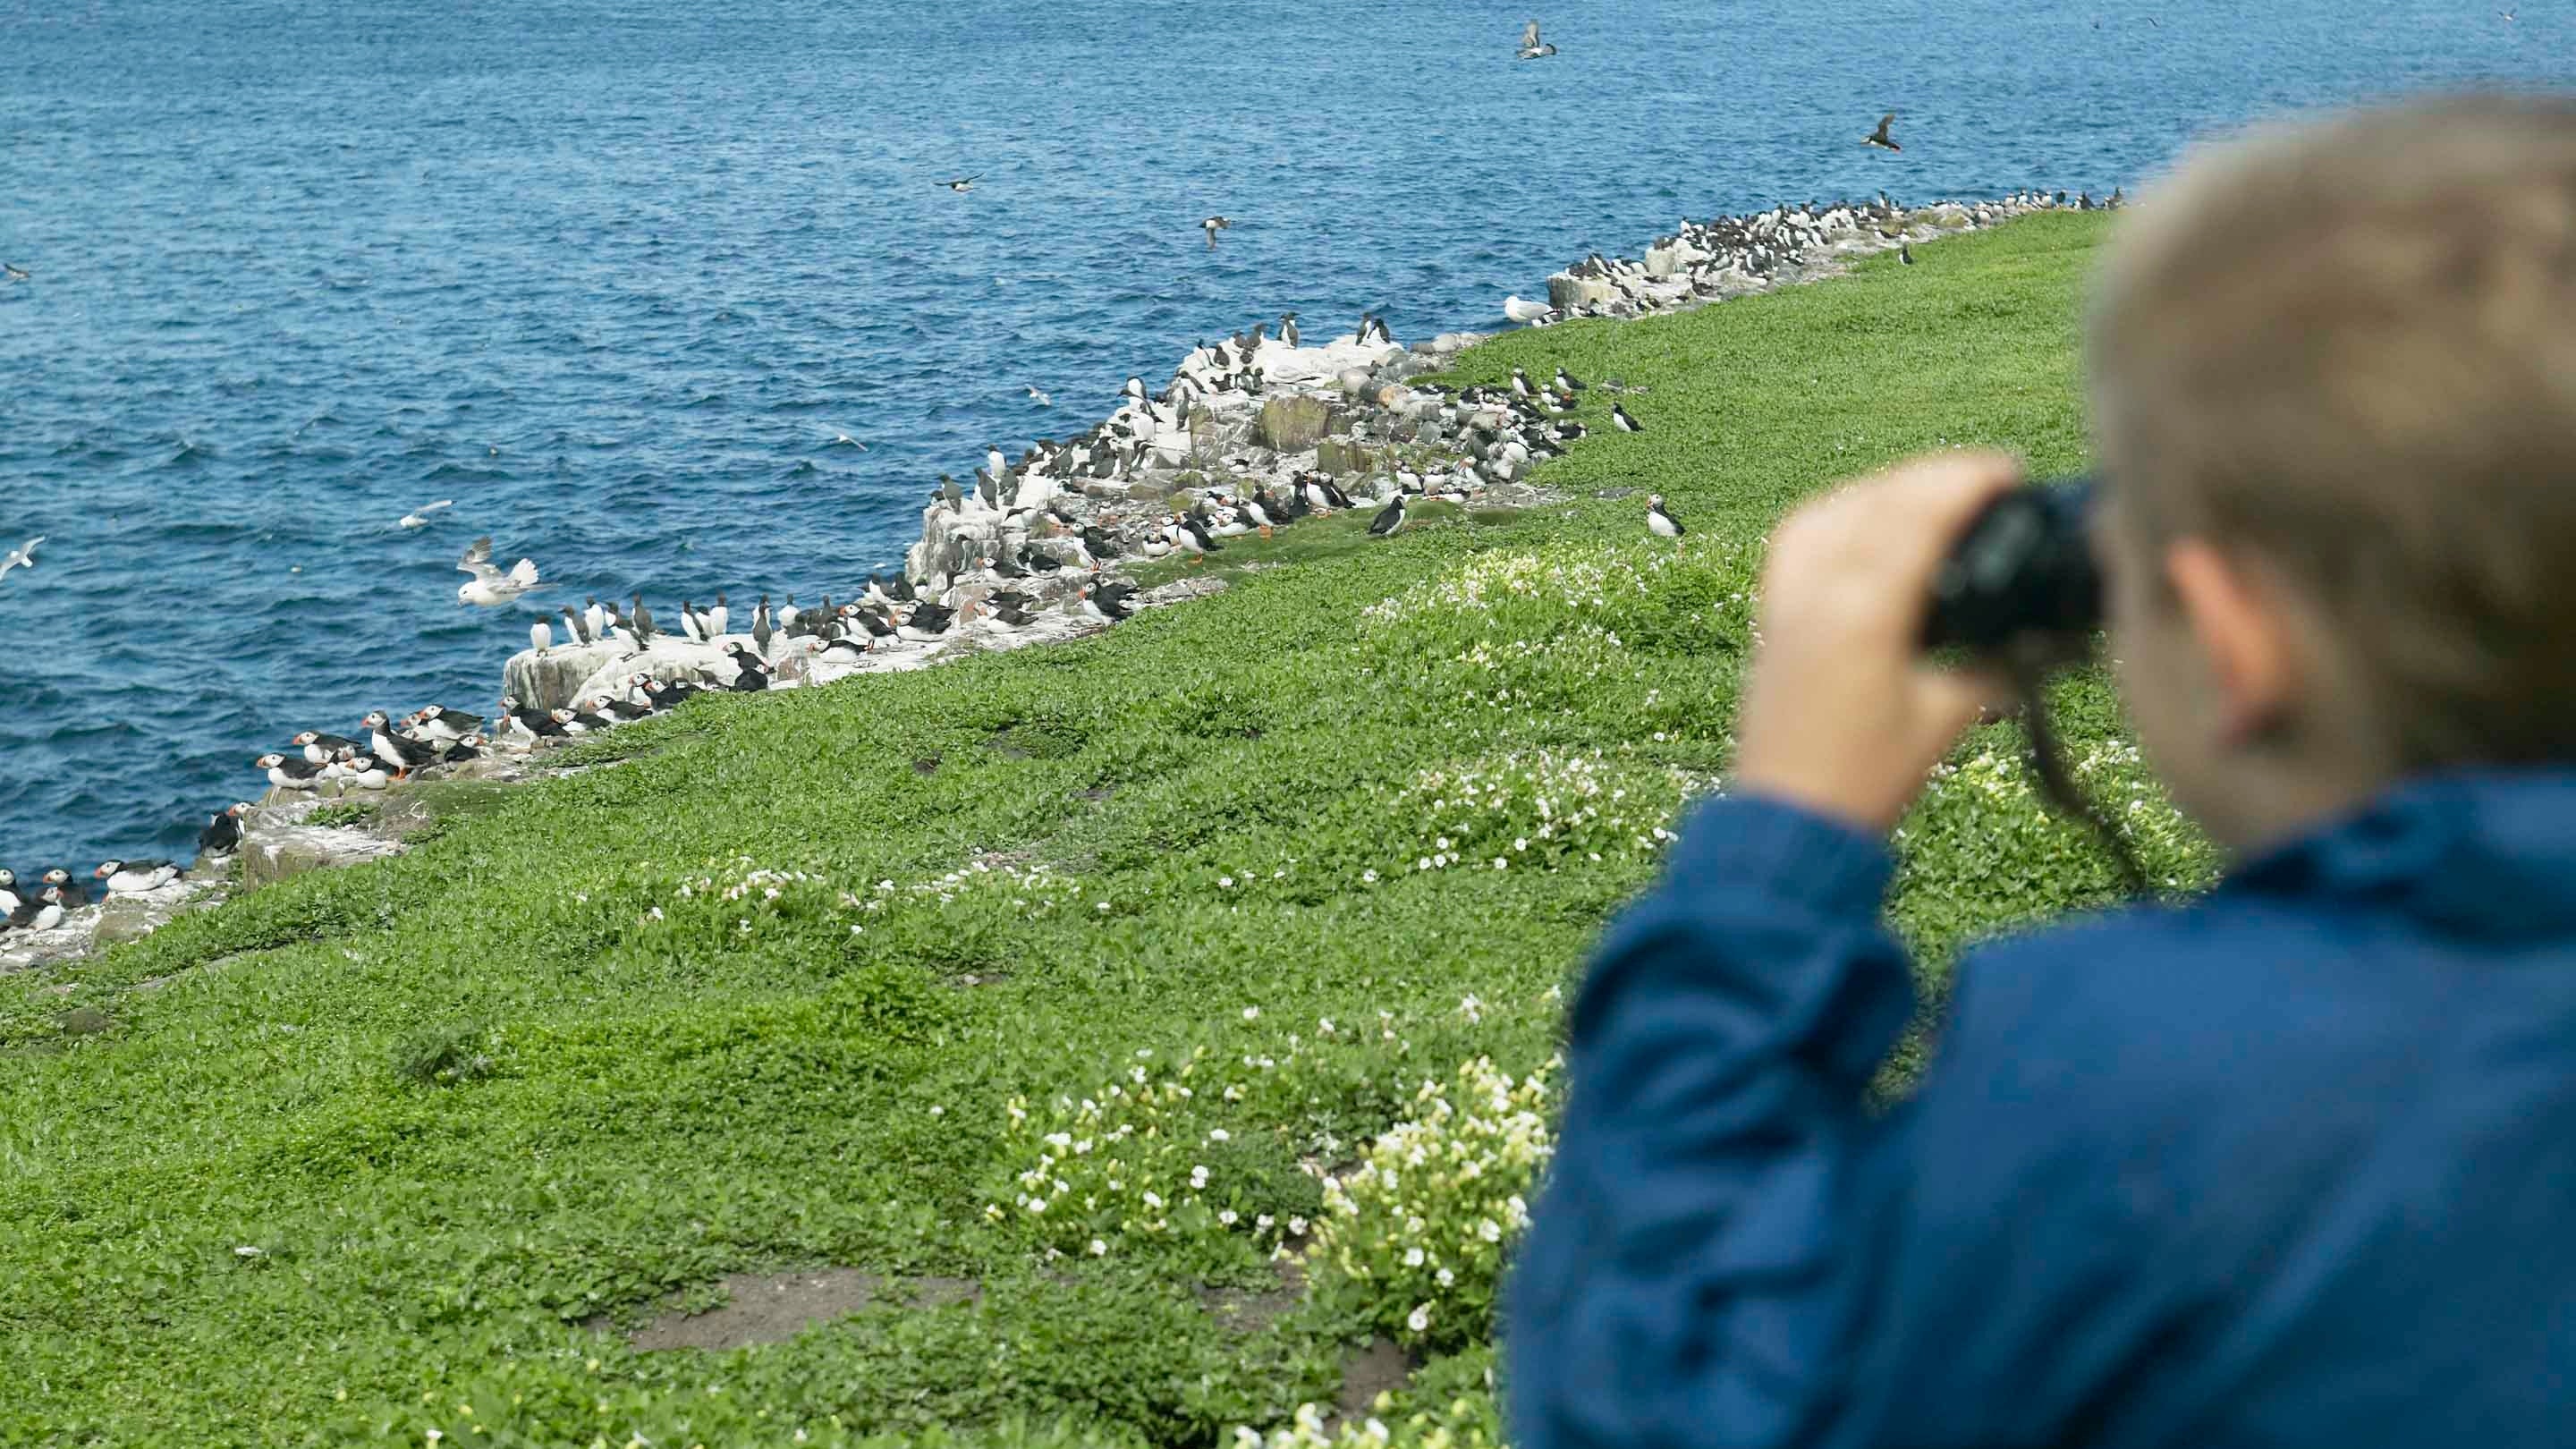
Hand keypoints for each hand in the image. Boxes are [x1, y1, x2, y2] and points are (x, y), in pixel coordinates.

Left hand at [1732, 452, 2022, 833]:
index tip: (2008, 469)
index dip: (1965, 479)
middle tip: (1986, 479)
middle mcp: (1815, 591)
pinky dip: (1839, 514)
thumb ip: (1992, 667)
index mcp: (1861, 610)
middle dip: (1933, 477)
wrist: (1788, 824)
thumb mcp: (1944, 719)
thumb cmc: (1863, 780)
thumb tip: (2035, 638)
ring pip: (1831, 509)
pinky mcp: (1773, 617)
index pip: (1915, 513)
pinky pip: (1800, 538)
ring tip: (1934, 492)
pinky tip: (1868, 521)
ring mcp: (1786, 601)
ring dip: (1884, 488)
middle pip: (1875, 499)